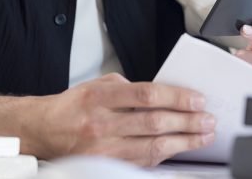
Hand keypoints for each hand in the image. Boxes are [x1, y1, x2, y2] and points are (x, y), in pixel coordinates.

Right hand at [28, 73, 214, 165]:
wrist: (43, 130)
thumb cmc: (74, 105)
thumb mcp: (99, 84)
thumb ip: (130, 88)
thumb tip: (166, 93)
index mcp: (99, 97)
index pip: (147, 95)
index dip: (177, 97)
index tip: (198, 99)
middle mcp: (100, 123)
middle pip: (154, 122)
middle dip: (187, 121)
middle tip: (208, 119)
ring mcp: (102, 149)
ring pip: (151, 146)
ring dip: (184, 141)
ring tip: (203, 135)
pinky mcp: (104, 166)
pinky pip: (142, 161)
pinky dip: (166, 155)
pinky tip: (181, 148)